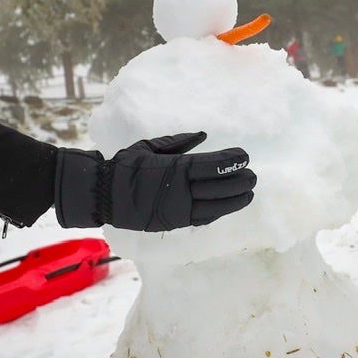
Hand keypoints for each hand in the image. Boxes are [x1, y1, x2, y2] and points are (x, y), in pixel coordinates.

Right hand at [54, 131, 255, 231]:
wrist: (103, 195)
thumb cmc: (125, 166)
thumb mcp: (149, 146)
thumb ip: (178, 142)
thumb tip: (203, 136)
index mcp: (175, 169)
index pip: (212, 165)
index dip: (231, 162)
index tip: (245, 157)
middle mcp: (180, 190)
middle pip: (219, 187)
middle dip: (239, 182)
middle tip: (253, 176)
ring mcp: (177, 209)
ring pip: (215, 206)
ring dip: (235, 200)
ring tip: (249, 193)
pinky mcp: (173, 222)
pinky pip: (201, 219)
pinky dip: (217, 213)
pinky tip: (228, 207)